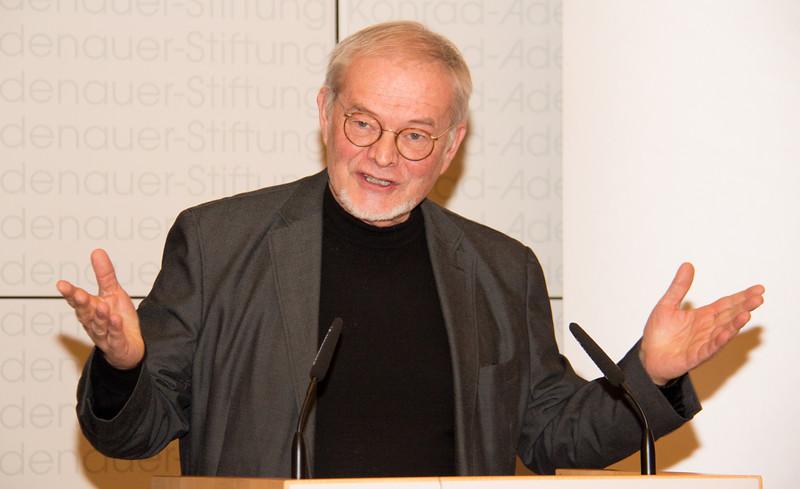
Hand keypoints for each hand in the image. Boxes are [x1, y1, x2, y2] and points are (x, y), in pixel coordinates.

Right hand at [56, 249, 144, 369]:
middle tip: (78, 294)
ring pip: (98, 326)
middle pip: (85, 313)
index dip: (70, 293)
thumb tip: (97, 252)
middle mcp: (94, 323)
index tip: (62, 284)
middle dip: (81, 304)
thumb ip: (105, 275)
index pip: (78, 300)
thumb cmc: (118, 319)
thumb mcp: (113, 293)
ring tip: (101, 306)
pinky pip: (114, 337)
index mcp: (91, 309)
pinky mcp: (116, 345)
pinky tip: (115, 320)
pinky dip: (114, 329)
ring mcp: (104, 335)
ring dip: (99, 317)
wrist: (129, 346)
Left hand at [639, 263, 764, 384]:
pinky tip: (726, 334)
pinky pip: (710, 348)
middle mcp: (707, 329)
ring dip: (735, 324)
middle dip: (744, 307)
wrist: (648, 355)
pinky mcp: (696, 356)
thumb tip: (687, 265)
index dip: (741, 297)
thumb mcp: (667, 304)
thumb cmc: (658, 332)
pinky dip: (718, 341)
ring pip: (723, 332)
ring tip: (747, 314)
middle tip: (759, 298)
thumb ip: (679, 287)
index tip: (759, 289)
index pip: (726, 304)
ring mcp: (703, 343)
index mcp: (702, 316)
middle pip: (729, 316)